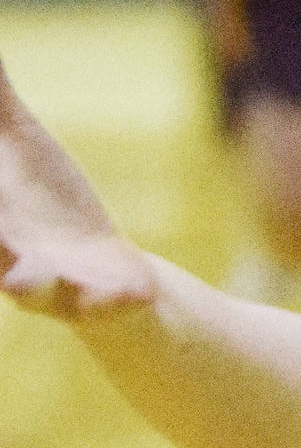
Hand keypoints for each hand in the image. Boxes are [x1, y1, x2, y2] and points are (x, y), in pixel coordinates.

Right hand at [0, 60, 156, 323]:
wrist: (106, 274)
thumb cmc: (44, 202)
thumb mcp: (18, 141)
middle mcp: (1, 254)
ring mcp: (47, 283)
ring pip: (28, 287)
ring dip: (25, 282)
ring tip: (19, 280)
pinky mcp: (95, 300)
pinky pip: (102, 306)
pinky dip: (113, 300)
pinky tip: (139, 292)